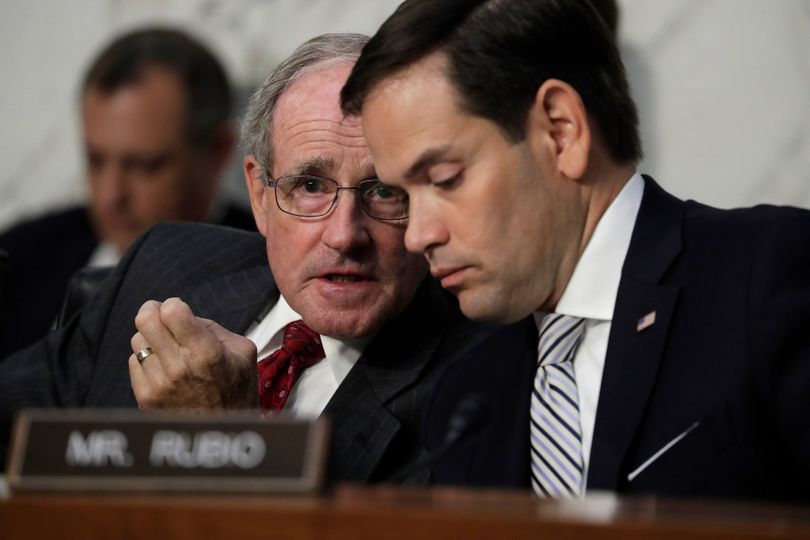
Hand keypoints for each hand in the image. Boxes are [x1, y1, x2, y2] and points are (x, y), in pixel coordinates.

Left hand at [129, 297, 257, 409]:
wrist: (224, 431)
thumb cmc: (236, 390)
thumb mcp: (243, 352)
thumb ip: (214, 327)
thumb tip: (185, 317)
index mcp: (205, 352)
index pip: (171, 310)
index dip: (174, 304)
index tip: (180, 311)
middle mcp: (179, 367)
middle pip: (145, 320)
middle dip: (153, 311)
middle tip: (162, 315)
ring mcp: (158, 384)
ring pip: (138, 340)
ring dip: (151, 338)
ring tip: (168, 348)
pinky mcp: (145, 398)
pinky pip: (134, 362)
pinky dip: (147, 360)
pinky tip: (164, 368)